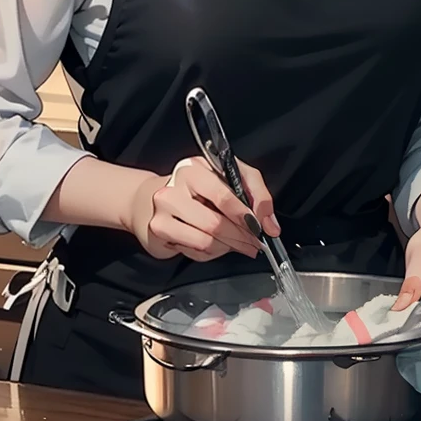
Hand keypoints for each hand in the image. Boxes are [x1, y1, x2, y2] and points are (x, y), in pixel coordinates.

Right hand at [127, 157, 279, 261]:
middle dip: (242, 237)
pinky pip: (196, 250)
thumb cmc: (196, 190)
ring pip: (207, 240)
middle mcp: (175, 186)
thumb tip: (270, 223)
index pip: (224, 195)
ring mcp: (163, 209)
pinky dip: (212, 252)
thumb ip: (255, 193)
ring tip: (239, 244)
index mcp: (195, 168)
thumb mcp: (229, 179)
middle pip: (216, 222)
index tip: (263, 228)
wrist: (151, 200)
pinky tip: (215, 244)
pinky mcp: (159, 229)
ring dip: (229, 246)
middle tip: (256, 243)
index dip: (246, 215)